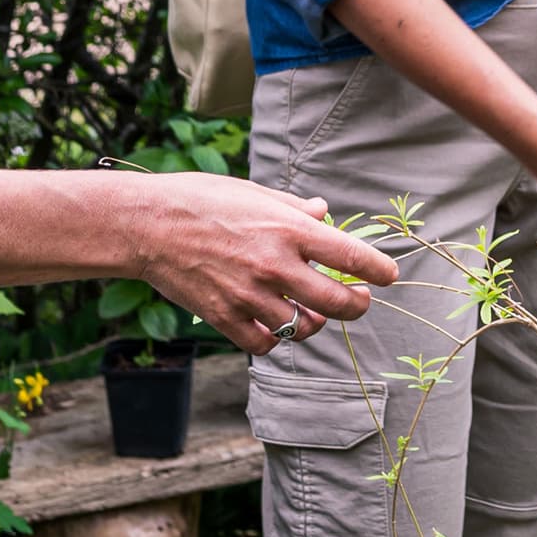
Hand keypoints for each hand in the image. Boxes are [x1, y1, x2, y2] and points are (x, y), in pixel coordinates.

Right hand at [114, 171, 398, 355]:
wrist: (147, 225)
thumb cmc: (201, 199)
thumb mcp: (254, 192)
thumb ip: (294, 207)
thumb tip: (324, 212)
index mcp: (289, 229)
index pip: (351, 256)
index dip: (379, 270)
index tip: (389, 275)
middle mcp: (275, 265)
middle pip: (338, 303)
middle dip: (357, 306)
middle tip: (359, 302)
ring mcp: (250, 296)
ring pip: (303, 327)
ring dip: (313, 322)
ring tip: (311, 312)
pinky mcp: (225, 318)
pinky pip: (265, 343)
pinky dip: (275, 338)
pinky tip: (274, 325)